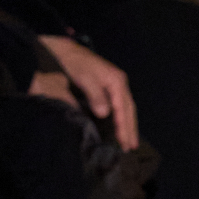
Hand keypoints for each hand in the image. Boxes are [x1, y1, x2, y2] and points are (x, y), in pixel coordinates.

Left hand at [37, 35, 138, 150]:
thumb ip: (96, 96)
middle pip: (129, 110)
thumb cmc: (76, 64)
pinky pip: (120, 105)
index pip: (123, 109)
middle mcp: (120, 83)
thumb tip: (105, 114)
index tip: (124, 143)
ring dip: (128, 124)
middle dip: (131, 129)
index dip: (124, 127)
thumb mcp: (85, 79)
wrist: (66, 51)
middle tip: (131, 147)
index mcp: (117, 82)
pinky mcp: (109, 86)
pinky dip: (122, 117)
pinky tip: (119, 125)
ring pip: (126, 108)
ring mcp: (116, 84)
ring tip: (129, 140)